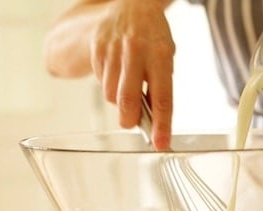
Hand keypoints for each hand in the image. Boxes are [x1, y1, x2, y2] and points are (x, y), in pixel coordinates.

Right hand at [91, 0, 174, 149]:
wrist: (132, 6)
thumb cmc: (153, 38)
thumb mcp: (165, 58)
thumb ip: (159, 87)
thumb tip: (152, 121)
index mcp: (160, 54)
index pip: (162, 98)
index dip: (161, 125)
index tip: (161, 144)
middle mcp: (136, 51)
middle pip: (128, 100)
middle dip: (130, 120)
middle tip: (133, 123)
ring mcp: (114, 50)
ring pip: (111, 94)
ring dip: (120, 101)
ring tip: (128, 85)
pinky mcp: (97, 50)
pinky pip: (101, 82)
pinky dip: (110, 86)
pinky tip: (118, 73)